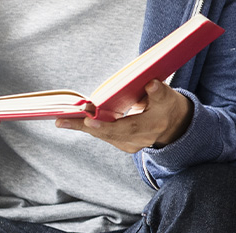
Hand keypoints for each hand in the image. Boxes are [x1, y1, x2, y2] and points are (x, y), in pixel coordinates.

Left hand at [56, 80, 193, 152]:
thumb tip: (151, 84)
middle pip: (110, 134)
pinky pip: (104, 136)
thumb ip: (159, 91)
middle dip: (86, 127)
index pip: (129, 127)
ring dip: (83, 128)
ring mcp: (132, 144)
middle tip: (62, 121)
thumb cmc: (168, 105)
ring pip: (104, 136)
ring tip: (61, 121)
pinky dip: (89, 128)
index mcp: (154, 125)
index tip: (90, 121)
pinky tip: (72, 121)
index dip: (108, 125)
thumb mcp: (168, 96)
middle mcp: (141, 139)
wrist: (174, 125)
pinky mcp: (124, 144)